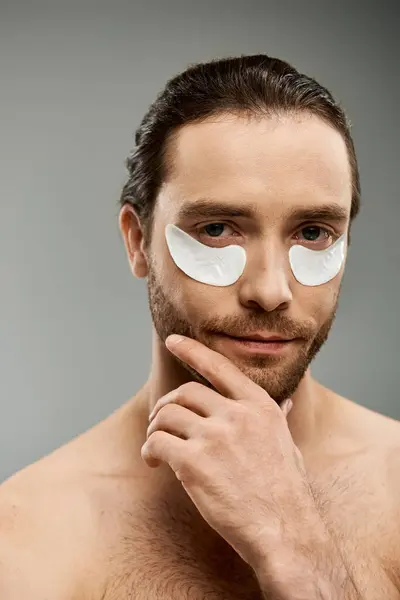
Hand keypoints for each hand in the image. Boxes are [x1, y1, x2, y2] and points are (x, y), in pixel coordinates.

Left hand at [141, 334, 312, 569]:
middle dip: (167, 405)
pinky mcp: (193, 463)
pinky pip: (157, 443)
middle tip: (160, 421)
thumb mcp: (287, 444)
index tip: (173, 340)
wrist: (285, 531)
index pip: (219, 366)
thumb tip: (286, 403)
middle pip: (186, 392)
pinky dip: (149, 450)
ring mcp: (215, 437)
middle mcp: (237, 415)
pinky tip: (154, 462)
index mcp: (260, 406)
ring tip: (156, 446)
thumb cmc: (286, 491)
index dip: (192, 350)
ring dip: (155, 428)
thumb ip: (278, 419)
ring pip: (167, 416)